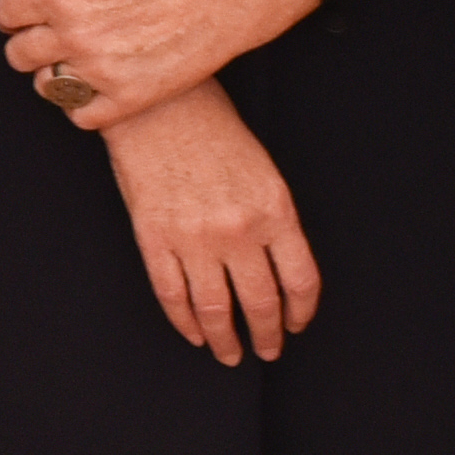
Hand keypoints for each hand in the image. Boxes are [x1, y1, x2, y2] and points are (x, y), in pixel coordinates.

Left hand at [0, 0, 306, 130]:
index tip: (34, 9)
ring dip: (53, 74)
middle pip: (18, 54)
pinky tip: (98, 82)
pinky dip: (83, 104)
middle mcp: (77, 35)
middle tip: (57, 34)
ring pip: (45, 87)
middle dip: (29, 42)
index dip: (16, 10)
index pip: (4, 14)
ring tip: (79, 57)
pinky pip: (80, 117)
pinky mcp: (130, 98)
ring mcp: (102, 70)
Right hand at [97, 88, 319, 364]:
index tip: (295, 325)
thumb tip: (277, 272)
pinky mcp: (155, 238)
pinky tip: (194, 333)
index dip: (300, 312)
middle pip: (261, 303)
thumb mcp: (263, 171)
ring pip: (215, 309)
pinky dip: (185, 322)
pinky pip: (173, 294)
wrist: (158, 102)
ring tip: (230, 353)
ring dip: (225, 339)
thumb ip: (273, 221)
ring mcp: (193, 237)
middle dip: (267, 335)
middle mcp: (238, 231)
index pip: (300, 281)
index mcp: (274, 211)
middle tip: (266, 350)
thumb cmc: (213, 127)